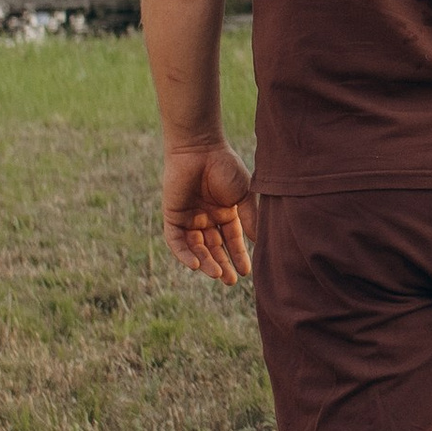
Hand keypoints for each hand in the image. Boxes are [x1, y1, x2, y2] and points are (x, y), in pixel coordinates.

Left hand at [164, 139, 255, 284]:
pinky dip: (184, 253)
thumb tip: (258, 242)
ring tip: (218, 274)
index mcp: (224, 213)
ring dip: (206, 262)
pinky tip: (196, 264)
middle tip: (231, 282)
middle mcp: (206, 218)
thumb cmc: (225, 166)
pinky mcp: (173, 216)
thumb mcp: (243, 195)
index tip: (247, 272)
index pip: (231, 240)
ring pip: (196, 248)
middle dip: (222, 265)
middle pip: (213, 248)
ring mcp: (189, 218)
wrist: (200, 148)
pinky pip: (176, 241)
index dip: (238, 256)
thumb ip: (250, 218)